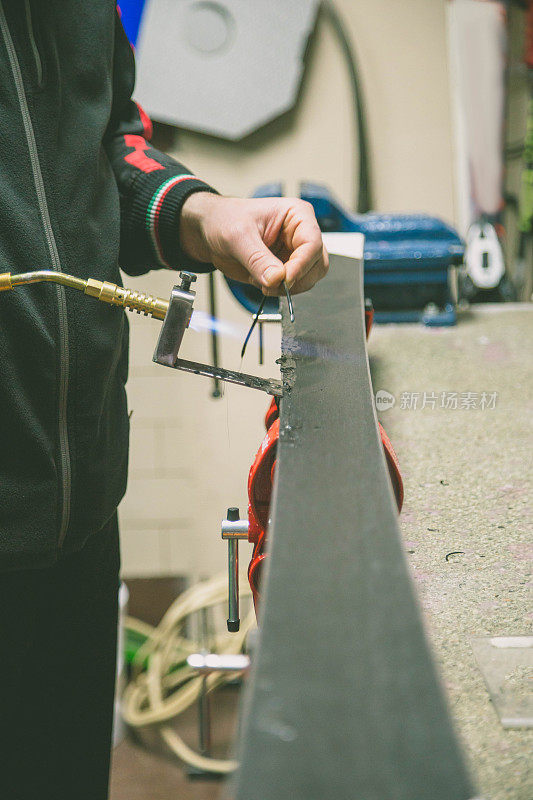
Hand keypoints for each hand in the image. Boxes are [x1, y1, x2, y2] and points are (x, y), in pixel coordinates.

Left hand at [180, 193, 328, 294]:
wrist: (211, 231)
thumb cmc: (225, 220)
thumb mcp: (238, 237)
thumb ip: (257, 259)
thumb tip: (277, 279)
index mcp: (296, 215)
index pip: (313, 243)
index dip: (302, 264)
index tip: (285, 279)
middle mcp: (300, 234)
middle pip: (317, 264)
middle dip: (295, 279)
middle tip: (270, 283)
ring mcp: (295, 253)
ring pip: (309, 278)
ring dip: (286, 287)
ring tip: (260, 279)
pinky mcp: (286, 269)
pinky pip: (294, 287)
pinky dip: (278, 290)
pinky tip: (259, 280)